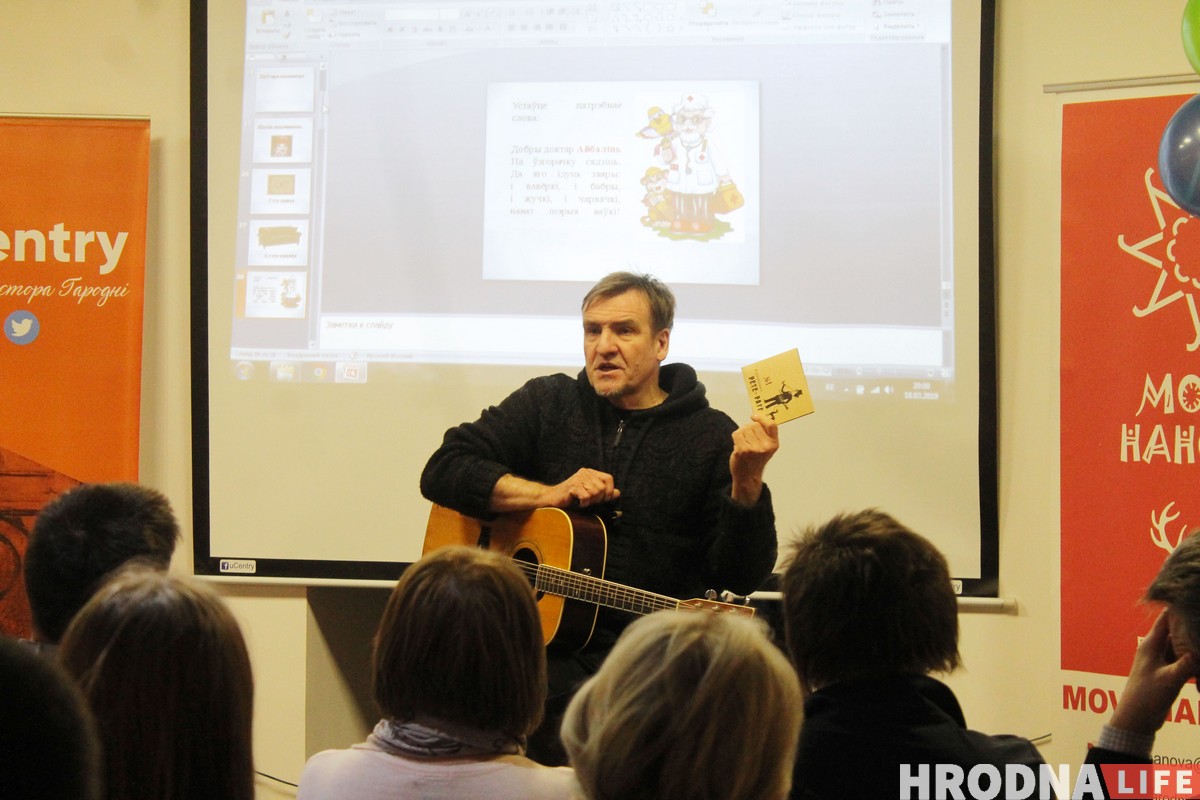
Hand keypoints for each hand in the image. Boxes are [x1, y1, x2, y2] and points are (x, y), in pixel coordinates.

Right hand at [543, 468, 619, 508]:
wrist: (551, 498)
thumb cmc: (571, 497)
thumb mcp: (590, 494)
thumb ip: (604, 493)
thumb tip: (617, 493)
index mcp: (590, 472)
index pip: (608, 478)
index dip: (609, 490)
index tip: (604, 499)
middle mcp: (585, 472)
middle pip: (602, 488)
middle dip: (598, 499)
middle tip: (589, 502)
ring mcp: (578, 478)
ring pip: (595, 492)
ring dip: (590, 502)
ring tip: (583, 502)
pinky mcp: (572, 486)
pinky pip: (586, 497)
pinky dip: (584, 504)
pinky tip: (578, 504)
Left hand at [729, 414, 778, 505]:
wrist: (748, 476)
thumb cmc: (755, 460)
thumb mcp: (766, 447)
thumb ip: (765, 433)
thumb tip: (757, 415)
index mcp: (773, 444)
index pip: (771, 424)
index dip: (762, 418)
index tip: (754, 416)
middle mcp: (765, 446)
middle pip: (754, 425)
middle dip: (749, 428)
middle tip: (748, 439)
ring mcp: (754, 449)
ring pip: (745, 428)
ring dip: (742, 433)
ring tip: (744, 443)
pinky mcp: (742, 450)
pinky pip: (737, 434)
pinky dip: (735, 437)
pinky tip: (738, 445)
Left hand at [1110, 610, 1196, 734]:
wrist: (1137, 719)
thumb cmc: (1147, 697)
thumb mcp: (1169, 680)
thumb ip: (1186, 665)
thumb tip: (1199, 651)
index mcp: (1151, 644)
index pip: (1166, 619)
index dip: (1180, 609)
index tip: (1194, 600)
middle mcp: (1155, 648)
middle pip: (1176, 631)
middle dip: (1192, 627)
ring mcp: (1161, 660)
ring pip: (1181, 646)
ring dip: (1194, 644)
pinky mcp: (1167, 672)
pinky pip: (1183, 659)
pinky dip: (1193, 659)